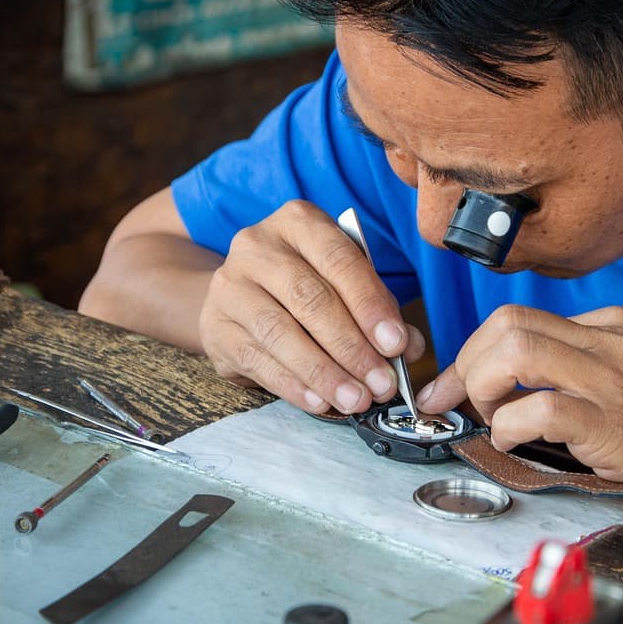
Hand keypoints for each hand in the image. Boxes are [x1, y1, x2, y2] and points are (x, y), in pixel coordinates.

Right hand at [199, 200, 424, 413]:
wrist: (238, 296)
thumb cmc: (302, 286)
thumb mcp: (342, 283)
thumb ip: (377, 309)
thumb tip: (407, 348)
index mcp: (298, 222)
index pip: (340, 260)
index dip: (370, 304)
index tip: (396, 344)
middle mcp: (257, 246)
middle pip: (310, 298)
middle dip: (351, 346)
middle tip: (381, 383)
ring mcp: (230, 285)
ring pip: (281, 332)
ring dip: (324, 372)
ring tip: (355, 399)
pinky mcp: (215, 326)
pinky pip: (258, 359)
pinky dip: (292, 385)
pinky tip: (319, 401)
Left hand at [417, 304, 622, 516]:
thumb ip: (568, 365)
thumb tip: (493, 378)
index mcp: (609, 324)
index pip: (517, 318)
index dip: (473, 351)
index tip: (455, 384)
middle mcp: (607, 341)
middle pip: (506, 323)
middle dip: (467, 364)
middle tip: (461, 403)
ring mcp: (610, 378)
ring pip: (515, 352)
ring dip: (483, 389)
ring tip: (493, 419)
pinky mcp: (610, 421)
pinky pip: (539, 408)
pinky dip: (509, 427)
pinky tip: (514, 442)